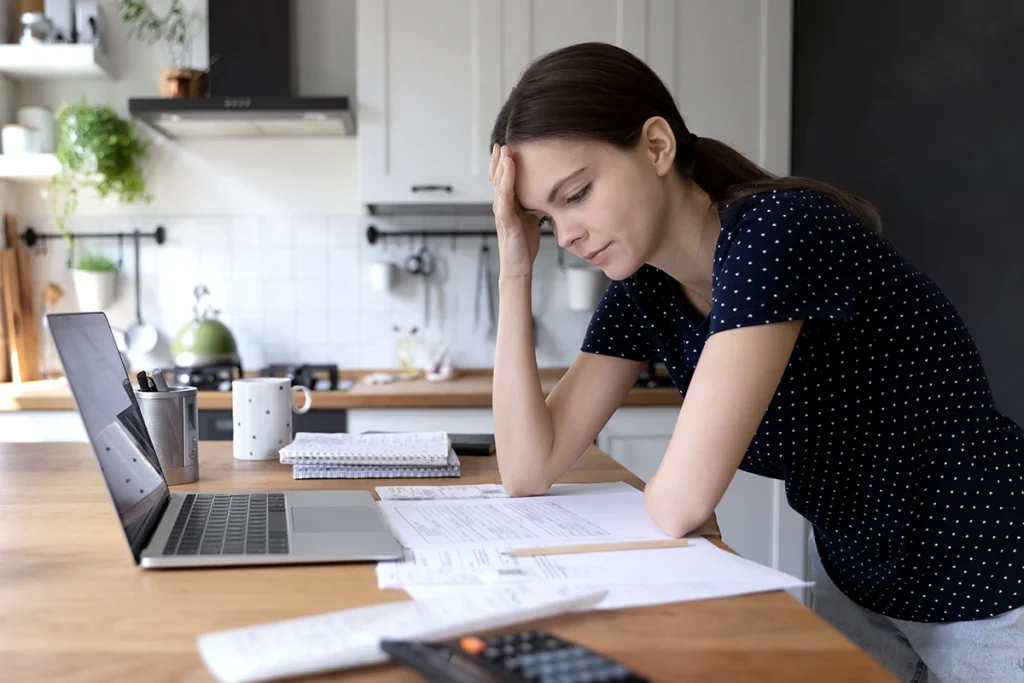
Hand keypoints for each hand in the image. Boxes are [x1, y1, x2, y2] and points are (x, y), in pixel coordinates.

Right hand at [490, 144, 540, 278]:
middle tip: (501, 142)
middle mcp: (501, 206)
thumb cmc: (524, 245)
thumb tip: (546, 192)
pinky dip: (506, 182)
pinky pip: (504, 198)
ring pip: (499, 184)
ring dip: (502, 167)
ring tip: (504, 150)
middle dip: (499, 160)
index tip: (506, 147)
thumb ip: (534, 204)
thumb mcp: (532, 219)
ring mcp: (502, 213)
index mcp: (507, 205)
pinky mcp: (506, 221)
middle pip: (497, 178)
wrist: (518, 267)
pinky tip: (509, 170)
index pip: (503, 180)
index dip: (503, 164)